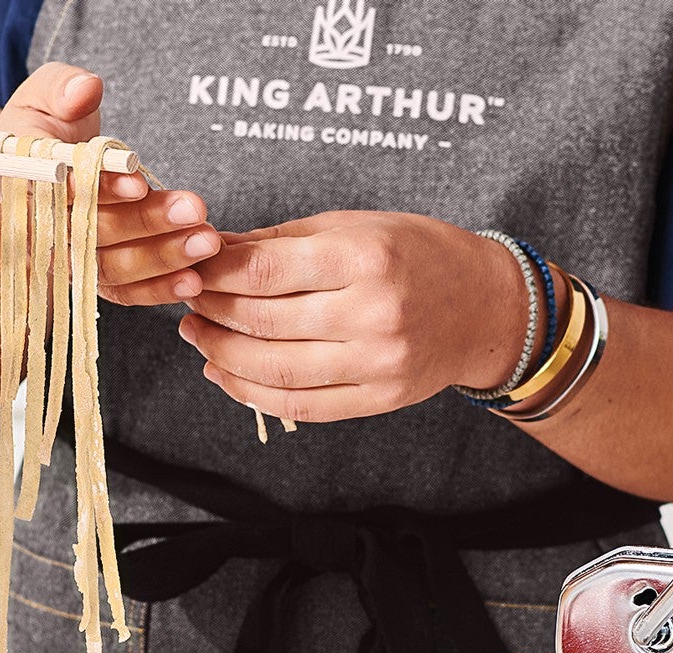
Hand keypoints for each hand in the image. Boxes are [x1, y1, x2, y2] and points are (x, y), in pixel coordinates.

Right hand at [0, 62, 218, 304]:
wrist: (52, 158)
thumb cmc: (49, 122)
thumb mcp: (49, 91)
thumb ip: (63, 86)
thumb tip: (84, 90)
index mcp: (17, 179)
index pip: (55, 191)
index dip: (97, 189)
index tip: (139, 183)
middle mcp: (36, 227)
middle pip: (88, 234)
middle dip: (144, 223)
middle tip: (193, 210)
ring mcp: (64, 257)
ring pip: (108, 268)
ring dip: (160, 258)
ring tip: (206, 241)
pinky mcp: (90, 276)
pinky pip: (121, 292)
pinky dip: (156, 290)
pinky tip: (192, 281)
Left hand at [178, 211, 532, 421]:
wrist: (486, 307)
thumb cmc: (416, 254)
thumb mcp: (351, 227)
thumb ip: (277, 242)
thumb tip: (209, 250)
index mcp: (365, 258)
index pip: (263, 271)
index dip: (213, 274)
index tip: (190, 269)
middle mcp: (373, 314)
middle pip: (261, 322)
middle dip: (210, 312)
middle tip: (186, 301)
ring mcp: (377, 364)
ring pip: (273, 370)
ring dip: (221, 355)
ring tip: (198, 336)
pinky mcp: (379, 399)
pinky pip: (299, 405)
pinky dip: (252, 393)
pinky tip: (225, 373)